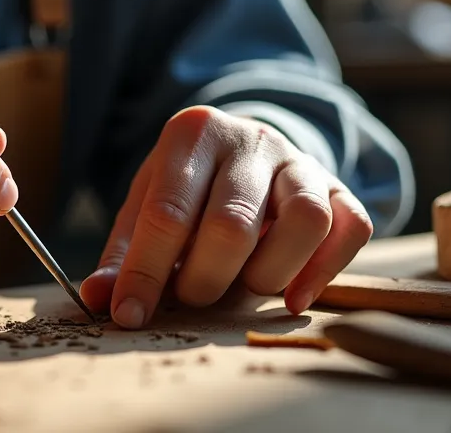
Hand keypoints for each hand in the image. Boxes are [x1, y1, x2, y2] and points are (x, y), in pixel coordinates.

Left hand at [78, 105, 372, 327]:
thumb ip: (124, 255)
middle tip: (195, 295)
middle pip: (233, 224)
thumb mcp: (146, 207)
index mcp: (192, 134)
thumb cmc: (188, 191)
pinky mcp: (340, 187)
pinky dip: (323, 272)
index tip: (130, 315)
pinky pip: (351, 228)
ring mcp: (301, 160)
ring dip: (270, 274)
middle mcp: (251, 139)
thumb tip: (99, 300)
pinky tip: (292, 295)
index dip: (145, 272)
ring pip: (306, 220)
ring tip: (246, 286)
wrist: (244, 150)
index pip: (167, 212)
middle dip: (206, 279)